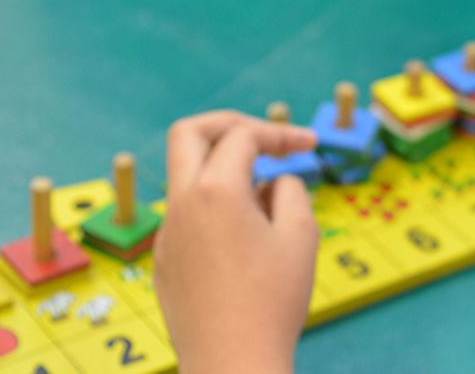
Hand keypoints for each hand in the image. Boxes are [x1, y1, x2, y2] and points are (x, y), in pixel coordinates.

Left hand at [154, 112, 319, 373]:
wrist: (232, 363)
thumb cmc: (272, 300)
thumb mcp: (301, 235)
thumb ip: (290, 190)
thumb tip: (272, 181)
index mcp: (215, 190)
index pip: (244, 137)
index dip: (281, 133)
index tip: (310, 147)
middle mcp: (181, 204)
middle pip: (189, 133)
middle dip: (230, 124)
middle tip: (263, 138)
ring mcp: (166, 233)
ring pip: (187, 175)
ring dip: (225, 169)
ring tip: (268, 204)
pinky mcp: (164, 261)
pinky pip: (187, 214)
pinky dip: (216, 206)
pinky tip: (246, 239)